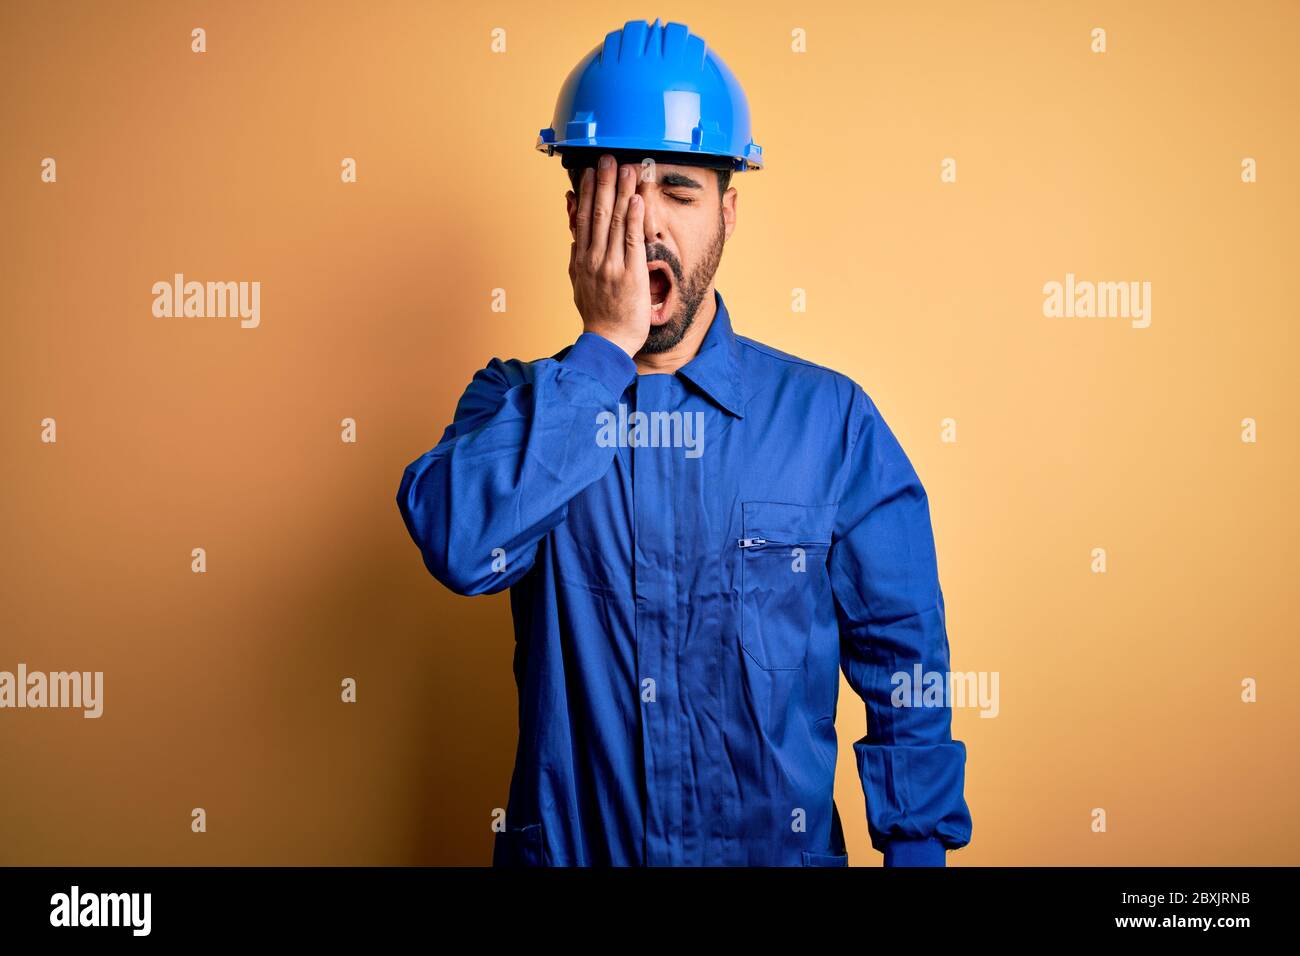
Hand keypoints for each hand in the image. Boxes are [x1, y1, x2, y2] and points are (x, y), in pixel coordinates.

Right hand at [569, 155, 649, 358]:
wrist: (608, 342)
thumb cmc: (598, 316)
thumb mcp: (579, 285)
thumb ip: (576, 259)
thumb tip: (574, 238)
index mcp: (582, 259)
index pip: (582, 218)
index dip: (586, 192)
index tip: (590, 171)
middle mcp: (594, 259)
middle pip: (597, 213)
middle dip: (603, 183)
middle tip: (607, 158)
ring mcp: (611, 266)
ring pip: (614, 222)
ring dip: (621, 193)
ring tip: (626, 169)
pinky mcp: (630, 274)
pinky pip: (632, 241)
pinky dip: (634, 218)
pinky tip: (637, 199)